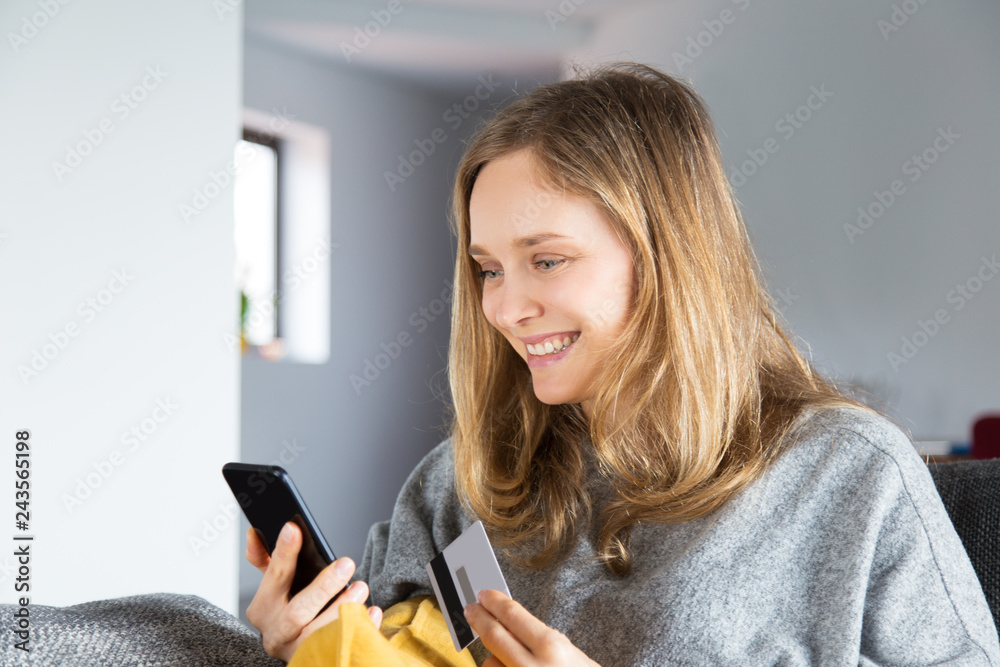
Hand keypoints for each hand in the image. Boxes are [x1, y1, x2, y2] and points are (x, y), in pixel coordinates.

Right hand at [245, 522, 382, 661]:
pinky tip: (371, 612)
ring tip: (361, 587)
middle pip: (298, 611)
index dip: (283, 552)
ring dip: (343, 607)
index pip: (274, 577)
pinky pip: (342, 645)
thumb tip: (253, 533)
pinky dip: (360, 627)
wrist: (303, 654)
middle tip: (347, 563)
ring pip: (319, 632)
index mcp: (263, 609)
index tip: (293, 528)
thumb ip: (266, 562)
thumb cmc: (289, 613)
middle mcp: (276, 633)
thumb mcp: (275, 589)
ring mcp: (297, 650)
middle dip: (323, 586)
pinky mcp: (318, 659)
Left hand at [464, 589, 598, 666]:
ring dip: (494, 657)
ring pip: (489, 662)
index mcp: (551, 648)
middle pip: (494, 635)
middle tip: (471, 610)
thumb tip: (510, 622)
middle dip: (479, 619)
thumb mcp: (571, 654)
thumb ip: (541, 640)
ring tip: (511, 660)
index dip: (494, 602)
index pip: (513, 615)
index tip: (484, 595)